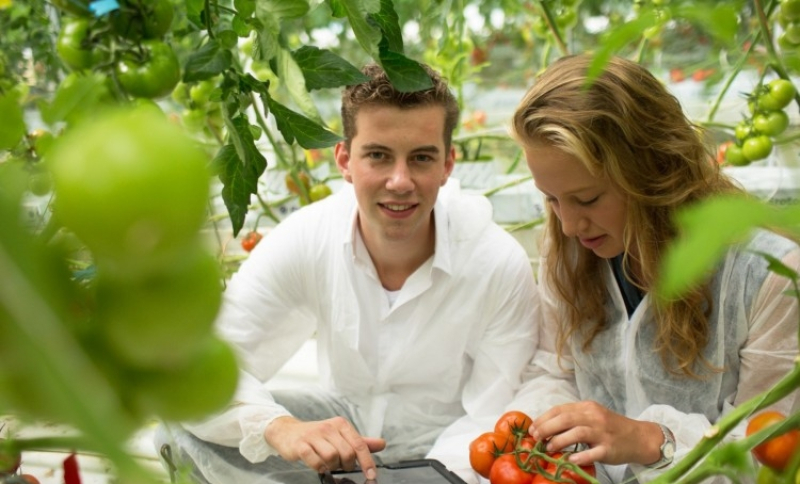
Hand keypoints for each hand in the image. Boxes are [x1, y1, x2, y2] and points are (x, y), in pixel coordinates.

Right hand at [264, 416, 385, 479]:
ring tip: (328, 464)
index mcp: (341, 424)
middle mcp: (328, 428)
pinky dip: (319, 467)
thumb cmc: (317, 435)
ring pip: (332, 457)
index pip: (359, 444)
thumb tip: (382, 444)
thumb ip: (360, 441)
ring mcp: (313, 436)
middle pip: (347, 453)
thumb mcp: (340, 435)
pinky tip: (319, 465)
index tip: (372, 474)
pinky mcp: (300, 445)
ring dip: (332, 466)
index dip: (367, 461)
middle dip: (346, 465)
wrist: (288, 431)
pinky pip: (315, 461)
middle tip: (340, 465)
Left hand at [529, 401, 662, 466]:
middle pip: (566, 419)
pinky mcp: (609, 449)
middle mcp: (595, 418)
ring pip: (577, 433)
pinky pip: (592, 453)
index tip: (533, 429)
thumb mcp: (592, 416)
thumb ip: (573, 418)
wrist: (639, 437)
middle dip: (547, 428)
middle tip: (537, 438)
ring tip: (549, 449)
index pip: (561, 410)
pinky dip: (579, 456)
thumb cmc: (611, 427)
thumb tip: (546, 427)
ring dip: (559, 441)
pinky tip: (569, 459)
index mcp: (588, 408)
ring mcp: (603, 433)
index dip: (544, 419)